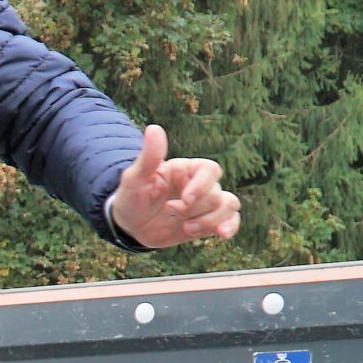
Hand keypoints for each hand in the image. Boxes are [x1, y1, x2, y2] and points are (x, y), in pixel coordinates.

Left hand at [106, 124, 242, 247]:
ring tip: (186, 229)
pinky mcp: (208, 221)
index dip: (202, 185)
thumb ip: (149, 156)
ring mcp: (205, 204)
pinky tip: (222, 234)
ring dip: (209, 221)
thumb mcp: (135, 178)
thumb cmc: (132, 197)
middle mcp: (199, 184)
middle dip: (194, 209)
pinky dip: (231, 226)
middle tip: (170, 210)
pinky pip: (231, 220)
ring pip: (228, 206)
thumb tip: (154, 128)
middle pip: (216, 194)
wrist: (130, 224)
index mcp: (185, 170)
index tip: (185, 199)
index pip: (209, 169)